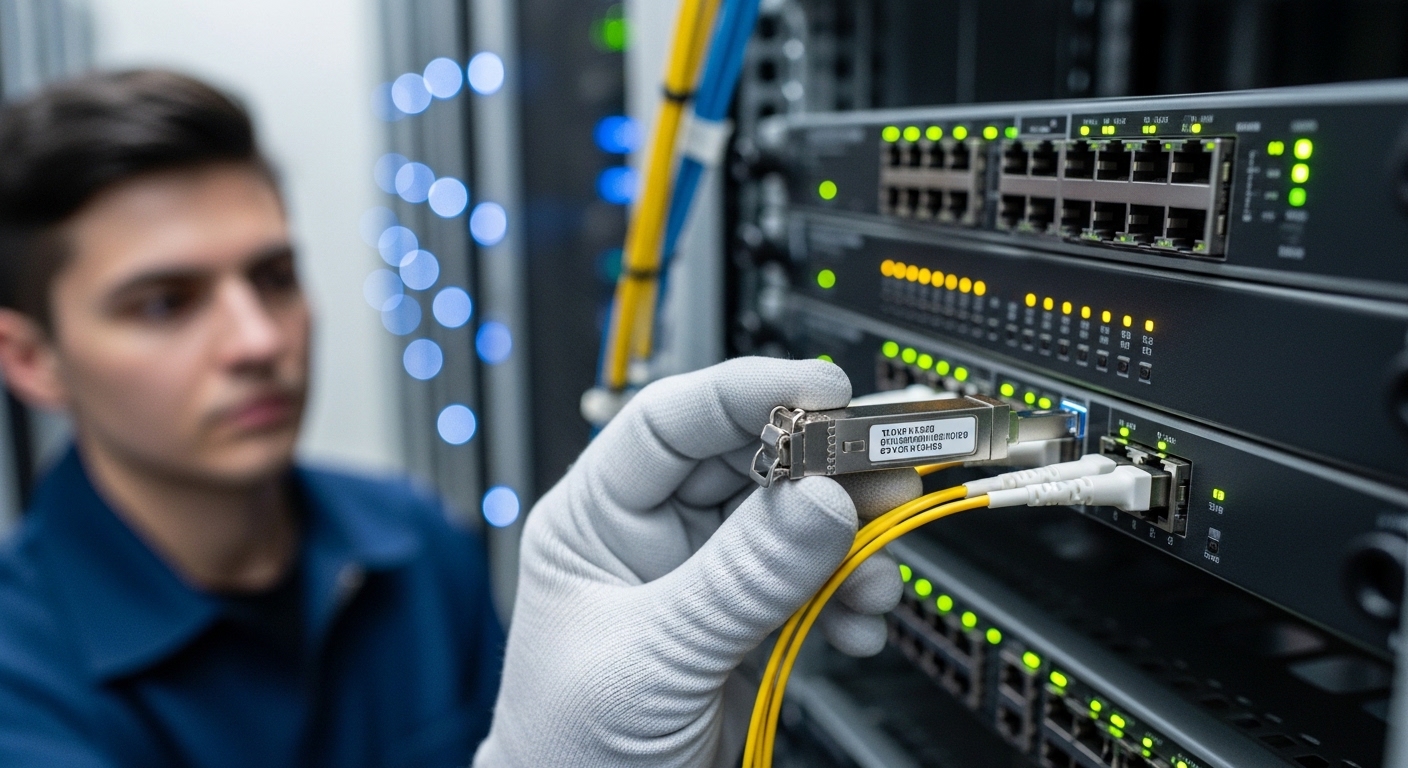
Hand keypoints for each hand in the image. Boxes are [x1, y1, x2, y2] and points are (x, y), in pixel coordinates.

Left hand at [474, 357, 917, 766]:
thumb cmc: (568, 753)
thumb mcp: (651, 657)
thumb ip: (739, 580)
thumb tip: (820, 501)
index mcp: (597, 519)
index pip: (671, 422)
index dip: (746, 395)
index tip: (821, 392)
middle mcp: (654, 538)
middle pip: (748, 464)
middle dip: (820, 467)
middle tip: (885, 470)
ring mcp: (706, 581)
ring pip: (791, 523)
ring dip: (846, 539)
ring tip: (877, 566)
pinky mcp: (749, 627)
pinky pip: (813, 584)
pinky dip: (848, 595)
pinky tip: (858, 620)